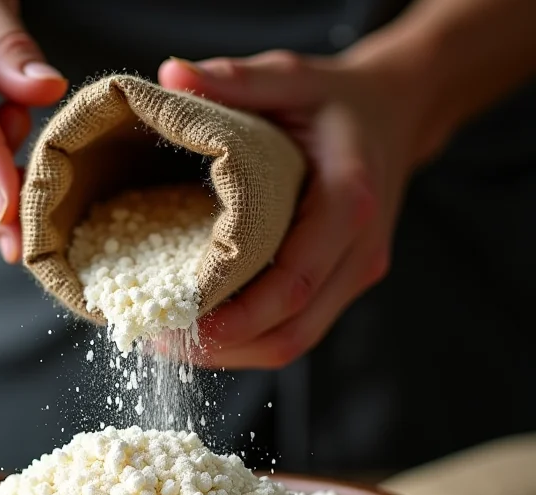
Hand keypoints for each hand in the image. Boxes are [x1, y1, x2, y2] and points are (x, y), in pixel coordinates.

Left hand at [159, 51, 434, 368]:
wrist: (397, 115)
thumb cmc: (339, 100)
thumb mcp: (290, 78)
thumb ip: (235, 81)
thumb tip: (169, 75)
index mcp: (348, 202)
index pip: (292, 283)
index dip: (237, 317)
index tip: (180, 323)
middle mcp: (358, 251)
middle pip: (291, 330)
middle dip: (225, 347)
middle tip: (162, 341)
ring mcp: (354, 273)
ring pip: (294, 341)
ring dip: (234, 353)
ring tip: (175, 344)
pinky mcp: (342, 283)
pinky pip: (296, 328)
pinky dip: (250, 340)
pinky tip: (207, 331)